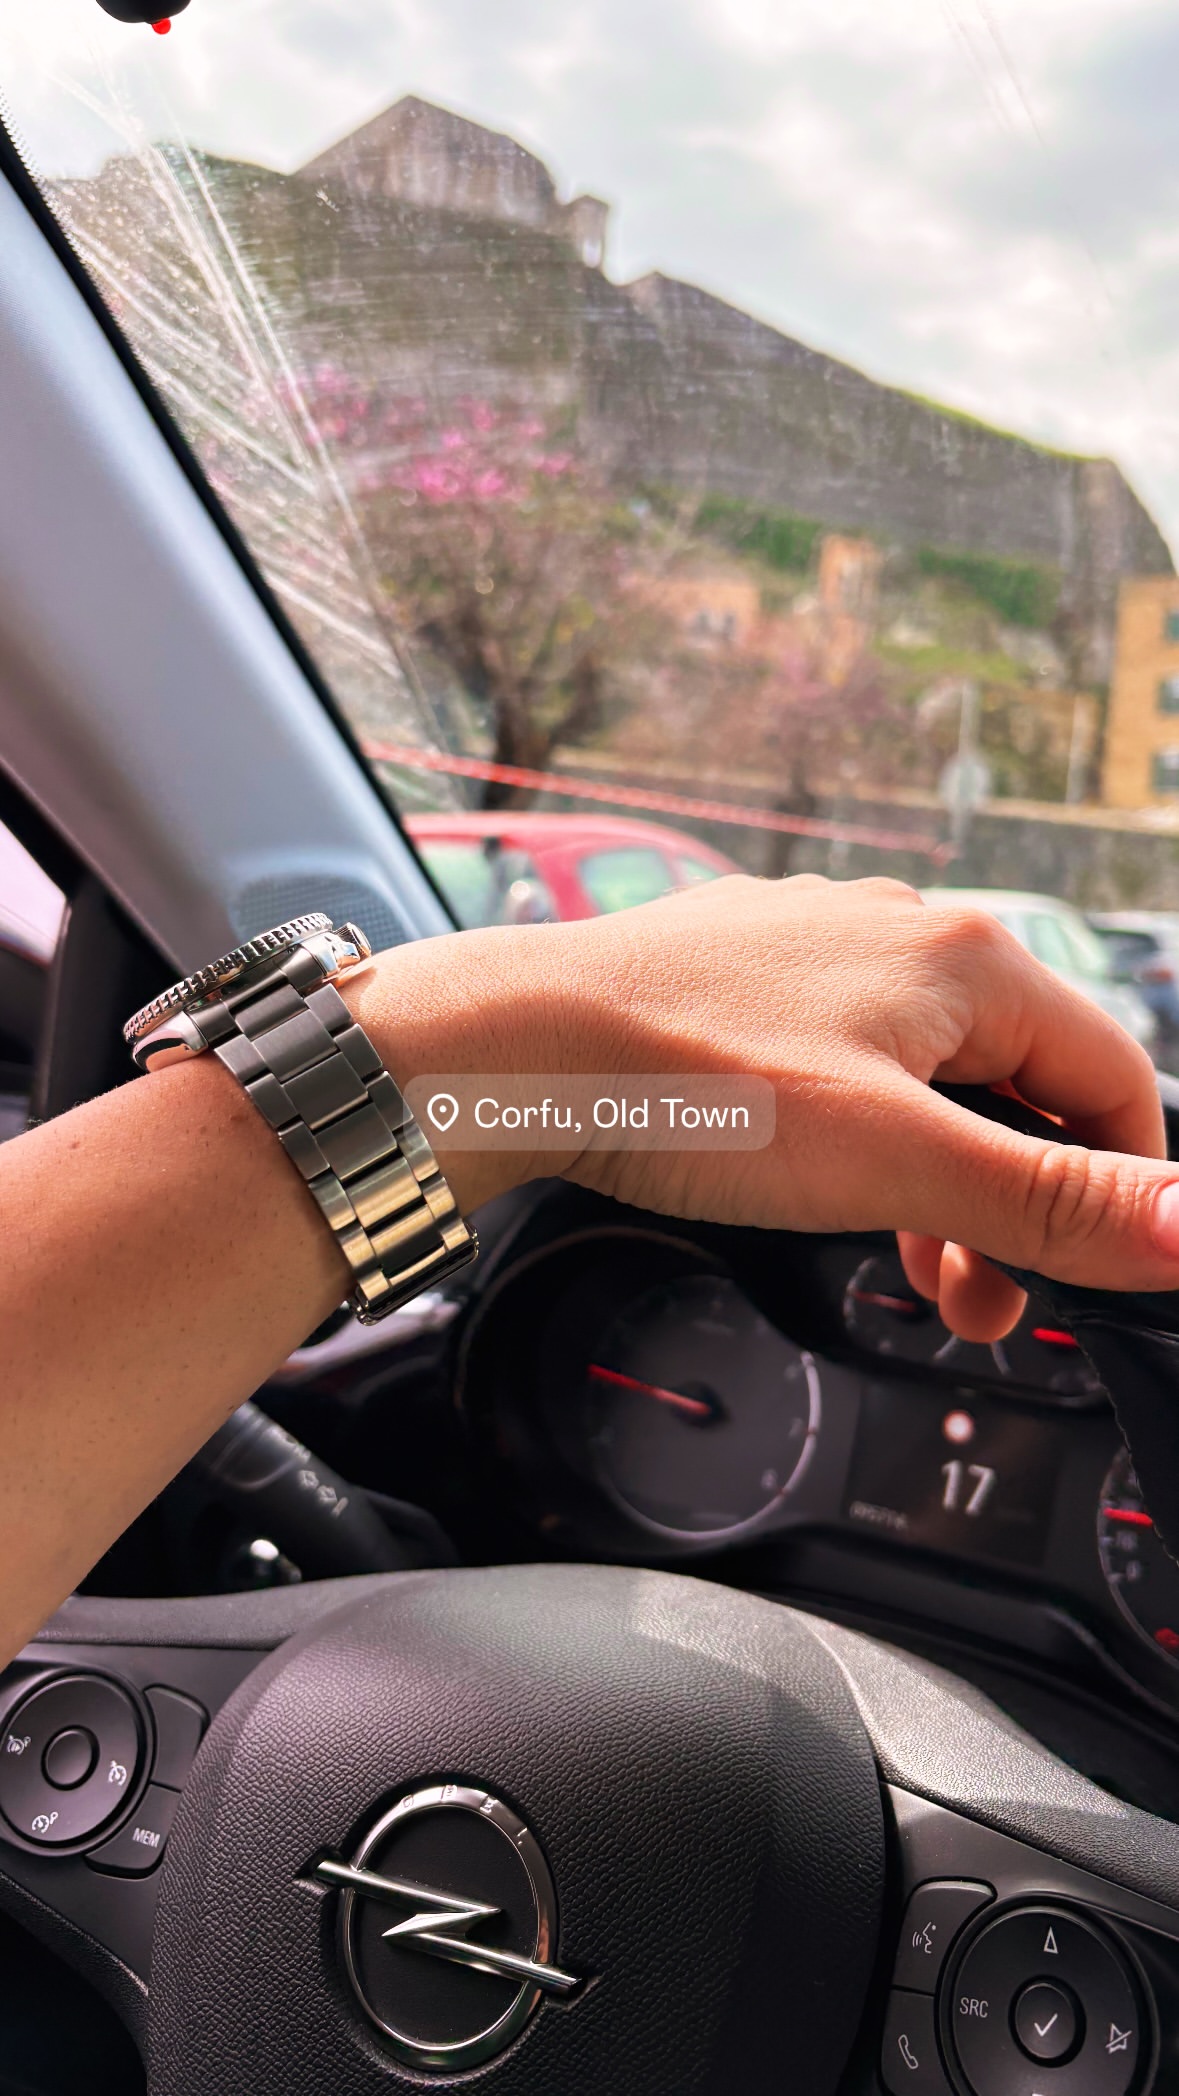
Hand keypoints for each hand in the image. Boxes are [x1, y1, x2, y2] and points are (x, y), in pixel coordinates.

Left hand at [358, 874, 1173, 1340]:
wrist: (509, 1052)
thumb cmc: (688, 1081)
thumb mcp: (895, 1159)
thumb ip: (1048, 1198)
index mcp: (965, 958)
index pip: (1112, 1076)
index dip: (1124, 1188)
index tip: (1101, 1273)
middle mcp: (899, 938)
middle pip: (1019, 1085)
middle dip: (1019, 1205)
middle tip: (984, 1304)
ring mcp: (816, 960)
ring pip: (931, 1086)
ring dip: (942, 1190)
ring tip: (916, 1273)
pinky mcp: (748, 992)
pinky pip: (852, 1075)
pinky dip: (868, 1151)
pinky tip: (833, 1198)